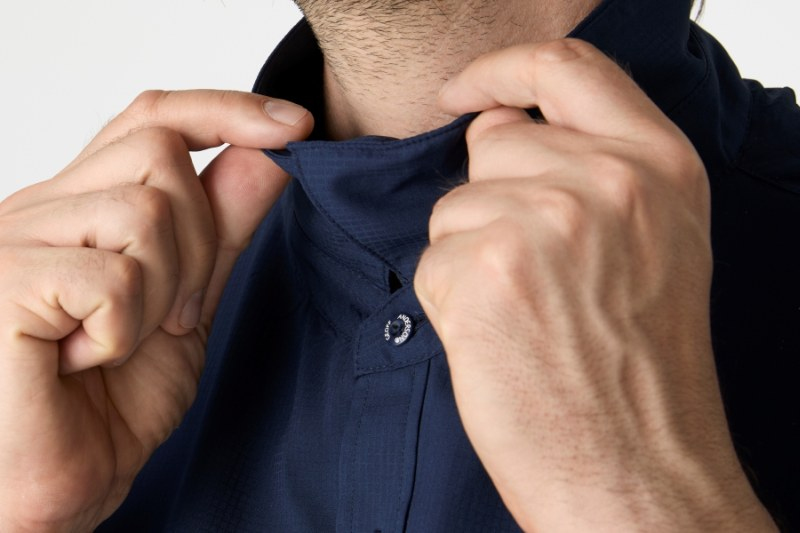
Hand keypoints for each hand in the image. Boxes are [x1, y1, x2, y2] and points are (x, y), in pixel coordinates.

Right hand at [0, 90, 312, 529]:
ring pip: (143, 211)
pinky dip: (121, 330)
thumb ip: (223, 226)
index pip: (153, 118)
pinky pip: (113, 276)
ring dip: (160, 293)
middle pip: (159, 152)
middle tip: (170, 314)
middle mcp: (39, 207)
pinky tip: (81, 361)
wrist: (54, 490)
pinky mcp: (3, 281)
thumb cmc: (105, 405)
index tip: (297, 124)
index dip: (226, 110)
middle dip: (197, 240)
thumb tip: (268, 153)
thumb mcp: (188, 303)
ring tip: (117, 343)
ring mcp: (14, 239)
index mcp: (80, 206)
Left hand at [415, 40, 776, 531]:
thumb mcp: (650, 242)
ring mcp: (547, 220)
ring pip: (452, 206)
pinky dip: (450, 303)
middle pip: (492, 141)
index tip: (461, 90)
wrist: (637, 468)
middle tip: (534, 276)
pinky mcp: (488, 269)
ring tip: (525, 316)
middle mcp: (608, 180)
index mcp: (657, 165)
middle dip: (489, 199)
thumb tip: (501, 126)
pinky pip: (431, 261)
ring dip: (469, 258)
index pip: (564, 67)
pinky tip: (500, 341)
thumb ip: (591, 167)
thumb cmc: (638, 367)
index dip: (500, 69)